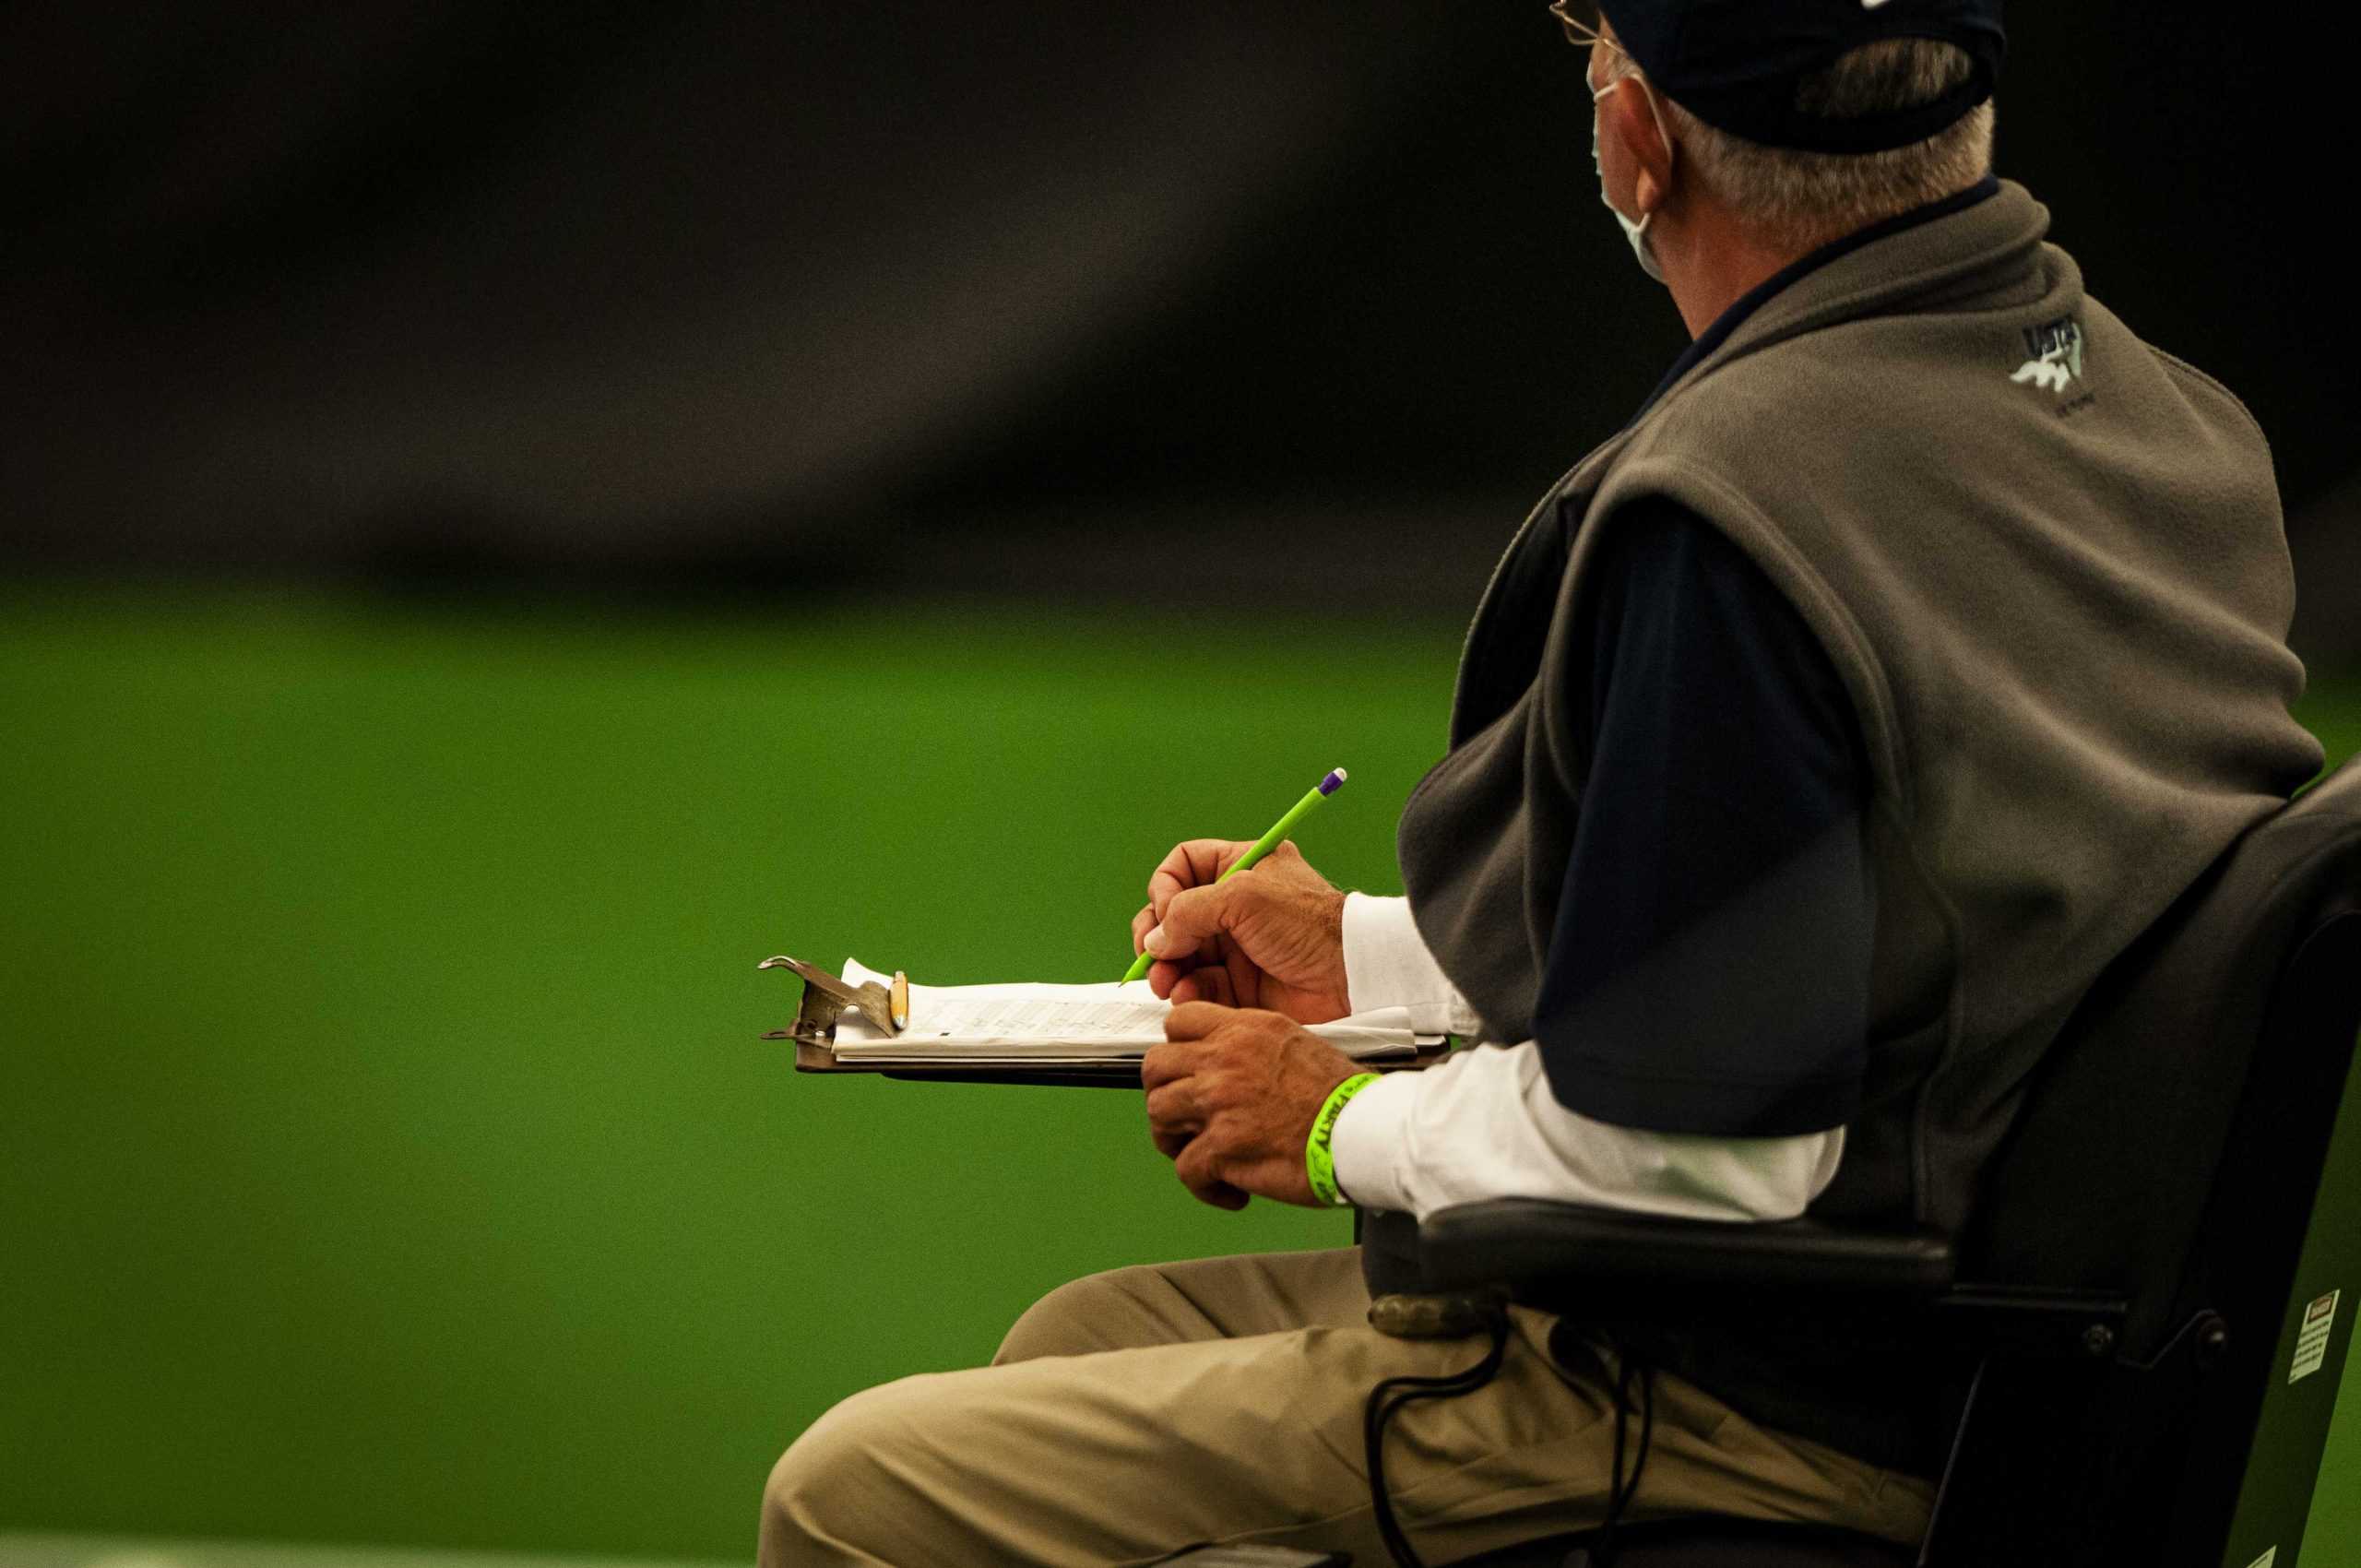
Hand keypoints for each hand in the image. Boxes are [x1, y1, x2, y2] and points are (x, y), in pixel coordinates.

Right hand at [1129, 840, 1350, 1023]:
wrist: (1350, 974)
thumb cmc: (1309, 924)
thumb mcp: (1243, 897)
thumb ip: (1189, 911)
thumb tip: (1155, 939)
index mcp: (1240, 868)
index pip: (1184, 866)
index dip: (1166, 887)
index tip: (1166, 911)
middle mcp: (1235, 905)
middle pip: (1174, 915)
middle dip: (1157, 937)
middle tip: (1150, 955)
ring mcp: (1237, 945)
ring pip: (1182, 954)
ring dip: (1165, 968)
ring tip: (1164, 982)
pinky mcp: (1241, 983)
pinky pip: (1199, 986)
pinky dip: (1186, 991)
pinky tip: (1185, 994)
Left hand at [1141, 1001, 1362, 1209]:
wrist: (1364, 1130)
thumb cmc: (1342, 1096)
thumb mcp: (1295, 1044)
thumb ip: (1252, 1048)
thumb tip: (1226, 1064)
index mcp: (1244, 1030)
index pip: (1178, 1021)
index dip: (1176, 1049)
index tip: (1186, 1071)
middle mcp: (1225, 1058)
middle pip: (1154, 1067)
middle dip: (1164, 1093)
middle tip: (1184, 1117)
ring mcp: (1219, 1101)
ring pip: (1158, 1114)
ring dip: (1175, 1140)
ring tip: (1201, 1154)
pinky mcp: (1222, 1145)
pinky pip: (1185, 1169)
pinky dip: (1204, 1187)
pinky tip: (1229, 1190)